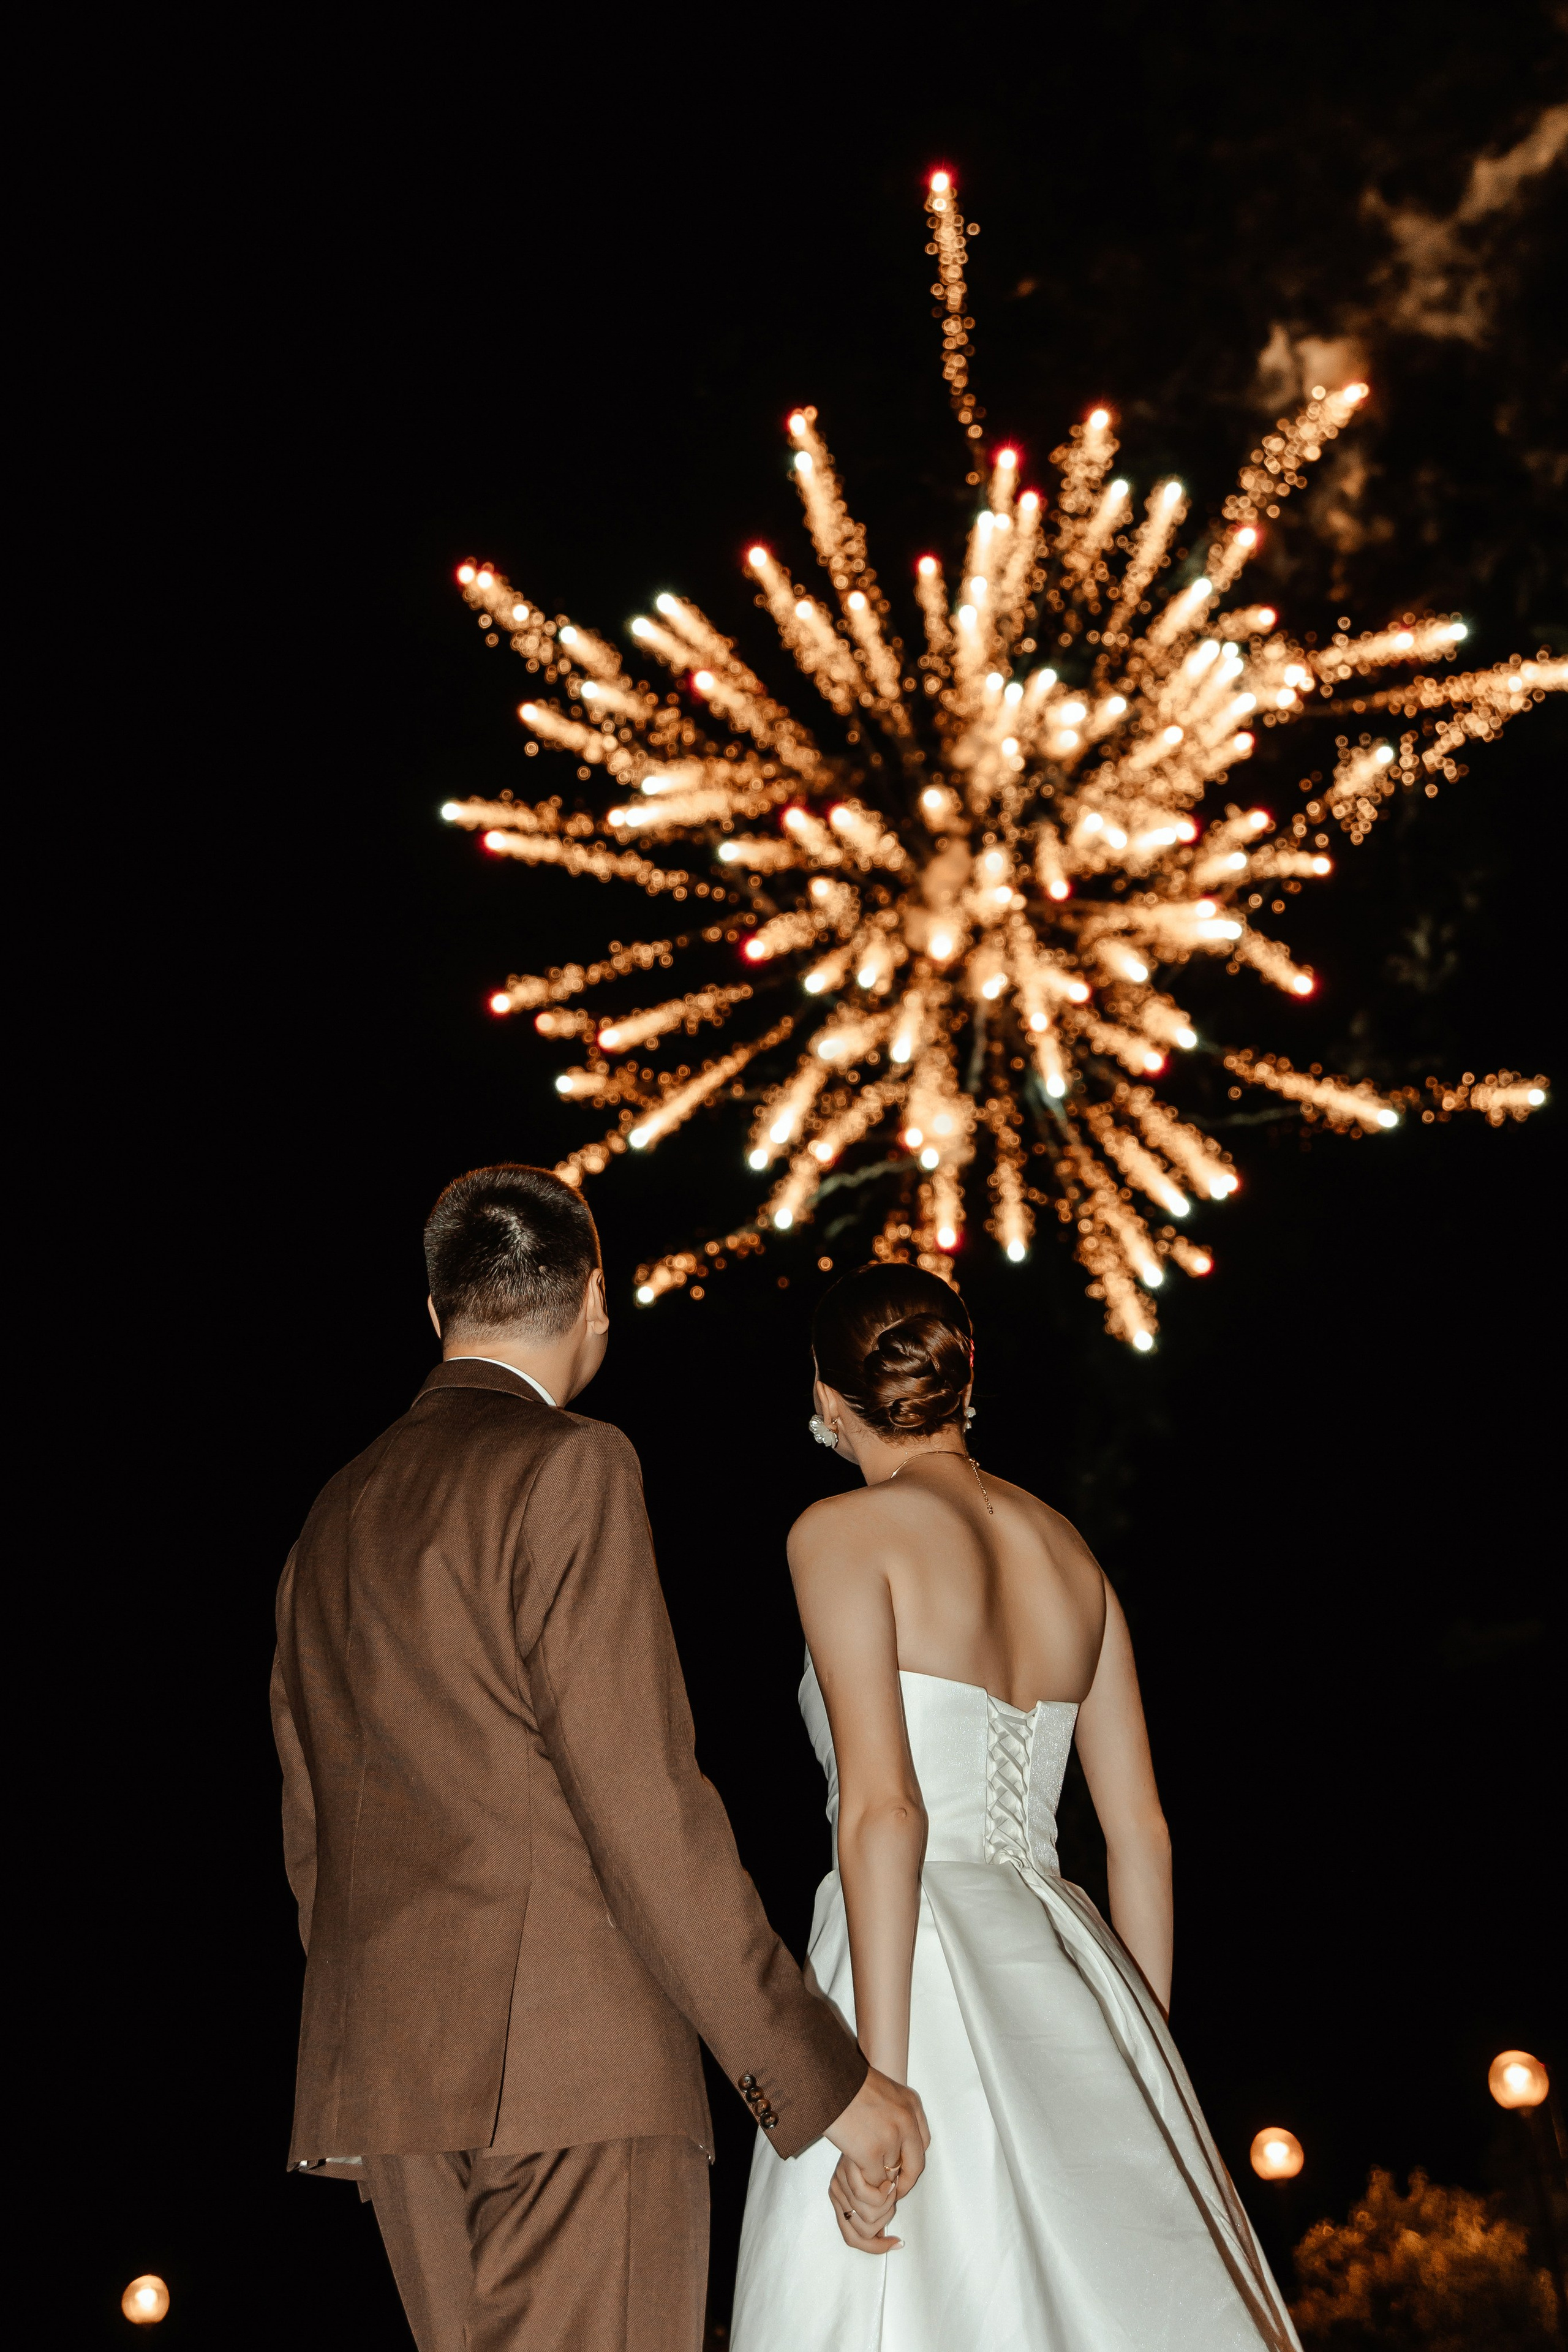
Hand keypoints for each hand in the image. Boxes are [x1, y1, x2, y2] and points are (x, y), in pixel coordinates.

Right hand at [824, 2067, 928, 2252]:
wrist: (825, 2076)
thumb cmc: (846, 2082)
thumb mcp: (882, 2091)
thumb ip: (893, 2115)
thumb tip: (893, 2147)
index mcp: (911, 2103)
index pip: (923, 2143)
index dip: (912, 2162)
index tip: (901, 2171)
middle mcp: (906, 2121)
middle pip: (914, 2165)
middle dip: (903, 2182)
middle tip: (891, 2191)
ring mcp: (890, 2138)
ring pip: (891, 2175)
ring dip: (880, 2180)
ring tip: (867, 2178)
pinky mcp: (871, 2153)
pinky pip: (874, 2180)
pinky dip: (865, 2182)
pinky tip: (856, 2174)